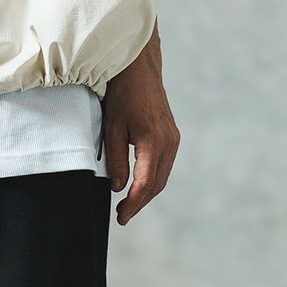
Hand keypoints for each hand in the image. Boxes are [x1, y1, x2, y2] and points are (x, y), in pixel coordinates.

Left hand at [101, 30, 180, 226]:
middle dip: (140, 203)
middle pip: (157, 184)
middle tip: (122, 216)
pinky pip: (164, 166)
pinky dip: (152, 180)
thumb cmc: (123, 95)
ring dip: (147, 193)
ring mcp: (173, 139)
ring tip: (128, 205)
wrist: (140, 70)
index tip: (121, 217)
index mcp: (153, 141)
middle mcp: (169, 142)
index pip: (145, 183)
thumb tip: (119, 187)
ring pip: (162, 177)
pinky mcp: (172, 136)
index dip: (133, 203)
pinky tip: (138, 185)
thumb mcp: (112, 127)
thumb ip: (116, 159)